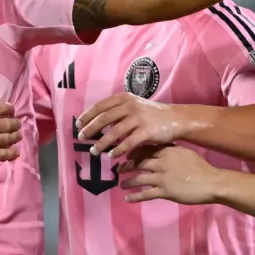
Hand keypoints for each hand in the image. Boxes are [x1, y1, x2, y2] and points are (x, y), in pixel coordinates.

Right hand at [0, 82, 20, 164]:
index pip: (5, 109)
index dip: (10, 109)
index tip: (11, 110)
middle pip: (10, 124)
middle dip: (15, 123)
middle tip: (16, 123)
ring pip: (9, 138)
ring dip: (16, 136)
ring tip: (18, 135)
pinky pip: (3, 154)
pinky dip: (12, 153)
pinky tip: (15, 152)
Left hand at [78, 93, 192, 156]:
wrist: (176, 119)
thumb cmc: (152, 114)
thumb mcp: (134, 106)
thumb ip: (118, 112)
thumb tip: (97, 122)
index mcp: (125, 98)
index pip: (100, 106)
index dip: (87, 115)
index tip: (78, 124)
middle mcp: (130, 106)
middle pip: (104, 118)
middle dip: (90, 129)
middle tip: (81, 138)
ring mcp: (138, 118)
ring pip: (114, 132)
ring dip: (101, 143)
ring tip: (94, 152)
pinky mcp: (146, 131)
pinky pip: (128, 142)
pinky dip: (118, 150)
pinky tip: (111, 156)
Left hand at [121, 145, 221, 204]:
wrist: (211, 182)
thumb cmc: (201, 168)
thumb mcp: (185, 153)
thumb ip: (172, 151)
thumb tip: (161, 150)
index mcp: (168, 151)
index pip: (146, 149)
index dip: (134, 153)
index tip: (127, 156)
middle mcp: (162, 162)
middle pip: (139, 163)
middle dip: (126, 166)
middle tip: (119, 169)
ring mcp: (162, 178)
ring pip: (139, 178)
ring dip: (128, 181)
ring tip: (121, 184)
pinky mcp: (165, 192)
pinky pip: (145, 194)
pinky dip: (134, 196)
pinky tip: (127, 199)